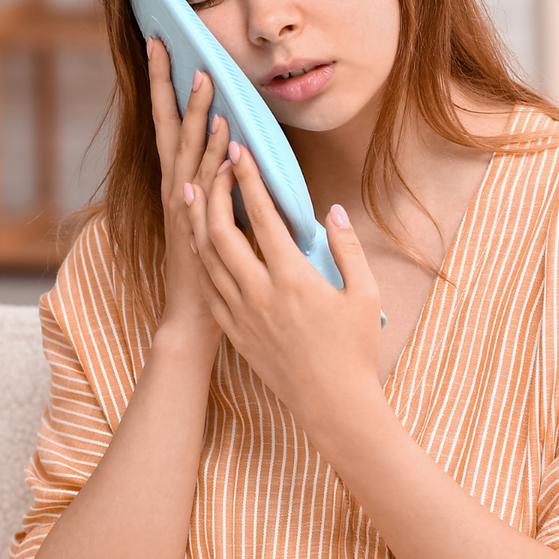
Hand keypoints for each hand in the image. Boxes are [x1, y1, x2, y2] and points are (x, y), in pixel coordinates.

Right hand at [146, 38, 232, 343]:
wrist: (195, 318)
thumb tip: (236, 150)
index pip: (167, 124)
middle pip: (165, 125)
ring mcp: (181, 206)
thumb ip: (220, 185)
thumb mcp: (214, 216)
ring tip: (202, 75)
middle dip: (165, 83)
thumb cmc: (212, 267)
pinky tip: (221, 130)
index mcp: (177, 182)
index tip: (162, 46)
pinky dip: (211, 156)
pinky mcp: (195, 225)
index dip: (164, 86)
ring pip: (186, 149)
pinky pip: (205, 182)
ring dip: (193, 112)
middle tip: (164, 41)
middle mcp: (173, 187)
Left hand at [186, 138, 385, 432]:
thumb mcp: (364, 294)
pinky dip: (200, 257)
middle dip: (214, 192)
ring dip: (199, 220)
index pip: (263, 217)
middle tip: (216, 166)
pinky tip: (198, 240)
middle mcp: (259, 293)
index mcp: (293, 279)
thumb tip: (332, 211)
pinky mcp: (234, 331)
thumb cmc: (354, 351)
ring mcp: (241, 313)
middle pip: (222, 231)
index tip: (240, 152)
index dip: (248, 180)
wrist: (333, 405)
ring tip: (194, 190)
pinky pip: (208, 286)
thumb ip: (348, 247)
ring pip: (207, 257)